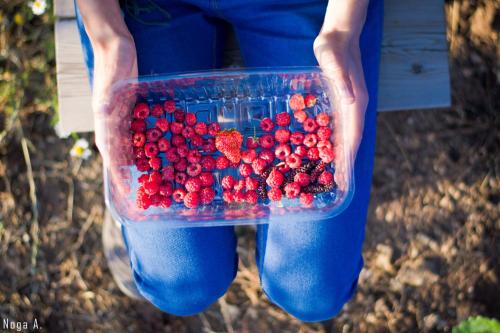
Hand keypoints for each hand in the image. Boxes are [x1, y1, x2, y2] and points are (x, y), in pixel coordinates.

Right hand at [91, 36, 137, 200]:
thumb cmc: (113, 61)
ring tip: (146, 176)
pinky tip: (153, 150)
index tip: (125, 187)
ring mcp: (121, 115)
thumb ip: (107, 98)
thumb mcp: (110, 80)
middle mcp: (111, 121)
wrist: (116, 45)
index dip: (116, 171)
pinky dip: (144, 142)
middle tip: (138, 188)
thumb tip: (102, 116)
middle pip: (119, 152)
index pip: (110, 151)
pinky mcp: (131, 108)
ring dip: (135, 160)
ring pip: (128, 143)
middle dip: (127, 171)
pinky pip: (137, 130)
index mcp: (104, 119)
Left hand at [313, 0, 368, 190]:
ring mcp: (349, 105)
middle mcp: (355, 106)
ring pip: (345, 135)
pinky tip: (326, 149)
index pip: (353, 135)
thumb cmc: (334, 48)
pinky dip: (334, 140)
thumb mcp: (333, 61)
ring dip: (341, 154)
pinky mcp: (341, 101)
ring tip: (334, 173)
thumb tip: (352, 102)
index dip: (349, 157)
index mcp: (355, 101)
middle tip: (338, 182)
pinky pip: (338, 126)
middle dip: (345, 162)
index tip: (345, 175)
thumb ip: (341, 80)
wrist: (339, 35)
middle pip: (351, 140)